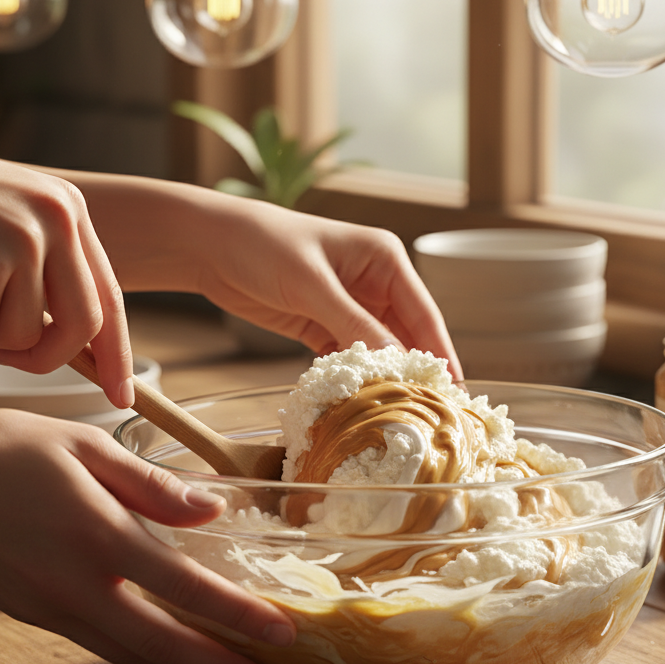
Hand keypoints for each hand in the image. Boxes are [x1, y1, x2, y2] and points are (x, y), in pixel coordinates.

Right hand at [0, 126, 132, 407]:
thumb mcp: (8, 226)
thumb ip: (48, 274)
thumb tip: (80, 347)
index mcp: (70, 211)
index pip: (111, 296)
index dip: (117, 352)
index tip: (122, 395)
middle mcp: (60, 220)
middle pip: (84, 325)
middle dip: (47, 359)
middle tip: (3, 361)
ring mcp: (27, 239)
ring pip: (25, 335)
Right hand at [0, 400, 295, 663]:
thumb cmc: (3, 448)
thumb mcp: (86, 446)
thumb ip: (153, 485)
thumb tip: (212, 511)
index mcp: (96, 534)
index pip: (184, 588)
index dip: (238, 616)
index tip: (280, 633)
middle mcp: (73, 584)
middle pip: (159, 646)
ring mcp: (48, 607)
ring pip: (127, 655)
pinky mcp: (29, 614)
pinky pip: (97, 643)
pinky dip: (140, 655)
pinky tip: (167, 649)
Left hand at [34, 168, 461, 377]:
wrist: (209, 246)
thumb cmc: (263, 245)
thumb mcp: (311, 284)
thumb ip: (353, 323)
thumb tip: (396, 362)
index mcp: (385, 259)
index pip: (424, 314)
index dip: (441, 354)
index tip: (456, 392)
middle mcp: (374, 282)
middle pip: (407, 336)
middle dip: (415, 372)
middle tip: (432, 415)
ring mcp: (349, 305)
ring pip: (377, 351)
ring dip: (383, 380)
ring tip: (400, 418)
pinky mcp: (322, 324)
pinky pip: (347, 358)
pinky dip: (352, 380)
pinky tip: (358, 405)